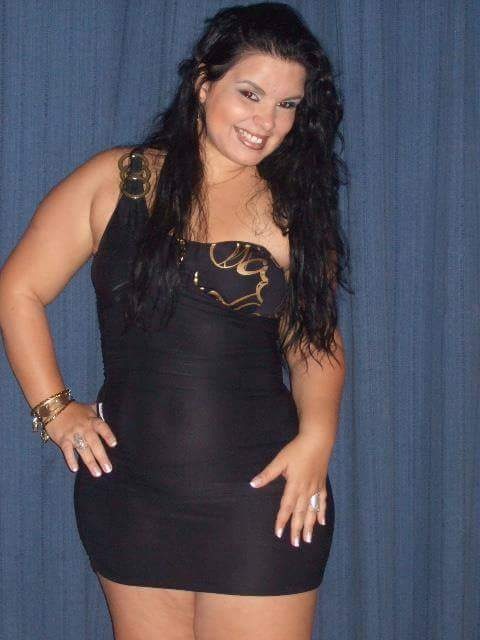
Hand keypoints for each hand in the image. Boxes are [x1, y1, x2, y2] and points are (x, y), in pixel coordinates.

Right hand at [44, 400, 117, 476]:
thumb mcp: (89, 409)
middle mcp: (84, 428)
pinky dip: (71, 459)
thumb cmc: (75, 410)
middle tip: (108, 469)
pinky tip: (75, 469)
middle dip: (101, 457)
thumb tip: (112, 411)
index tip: (114, 444)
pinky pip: (67, 451)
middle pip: (94, 443)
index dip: (108, 435)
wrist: (54, 407)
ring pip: (83, 450)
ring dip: (90, 462)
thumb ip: (100, 412)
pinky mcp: (62, 440)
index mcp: (92, 421)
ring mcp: (73, 434)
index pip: (102, 428)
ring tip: (97, 473)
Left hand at [249, 432, 328, 546]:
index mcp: (294, 485)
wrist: (318, 440)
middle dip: (296, 529)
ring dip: (309, 526)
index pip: (286, 507)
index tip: (279, 533)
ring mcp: (316, 488)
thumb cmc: (297, 449)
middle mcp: (306, 490)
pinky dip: (322, 513)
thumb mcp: (280, 460)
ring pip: (312, 511)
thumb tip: (253, 484)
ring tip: (308, 539)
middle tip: (295, 544)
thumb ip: (267, 474)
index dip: (282, 521)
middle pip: (300, 513)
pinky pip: (322, 502)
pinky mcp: (322, 484)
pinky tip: (321, 523)